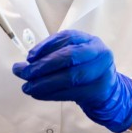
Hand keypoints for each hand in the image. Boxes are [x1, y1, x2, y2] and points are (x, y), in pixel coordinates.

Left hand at [12, 30, 131, 132]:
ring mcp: (101, 72)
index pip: (67, 37)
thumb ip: (53, 55)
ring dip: (44, 83)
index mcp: (90, 40)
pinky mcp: (98, 91)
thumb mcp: (74, 56)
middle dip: (43, 66)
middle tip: (24, 73)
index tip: (29, 56)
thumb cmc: (84, 69)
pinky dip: (51, 94)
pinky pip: (71, 93)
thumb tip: (25, 63)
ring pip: (70, 77)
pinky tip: (38, 94)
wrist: (108, 90)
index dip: (47, 46)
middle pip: (69, 57)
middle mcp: (99, 53)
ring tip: (27, 87)